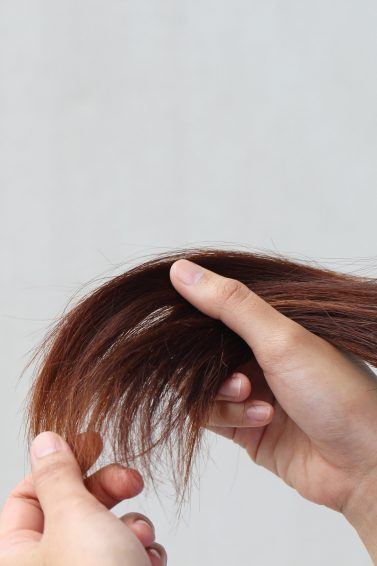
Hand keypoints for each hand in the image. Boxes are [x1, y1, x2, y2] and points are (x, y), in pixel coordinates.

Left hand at [0, 431, 166, 565]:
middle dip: (108, 491)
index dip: (61, 464)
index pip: (28, 495)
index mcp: (18, 556)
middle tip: (132, 480)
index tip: (93, 441)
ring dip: (131, 526)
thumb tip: (45, 440)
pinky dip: (141, 552)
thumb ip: (59, 473)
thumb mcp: (75, 517)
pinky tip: (150, 561)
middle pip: (72, 508)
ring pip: (105, 529)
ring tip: (140, 539)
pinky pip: (125, 555)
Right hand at [170, 259, 376, 560]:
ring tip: (252, 398)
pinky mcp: (246, 425)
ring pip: (202, 385)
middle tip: (236, 373)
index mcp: (272, 323)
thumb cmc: (339, 393)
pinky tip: (262, 419)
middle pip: (203, 350)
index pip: (216, 307)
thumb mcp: (282, 338)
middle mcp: (259, 353)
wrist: (364, 465)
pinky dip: (231, 416)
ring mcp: (252, 389)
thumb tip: (183, 271)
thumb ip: (230, 304)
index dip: (194, 312)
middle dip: (210, 364)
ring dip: (223, 393)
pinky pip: (212, 416)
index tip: (174, 319)